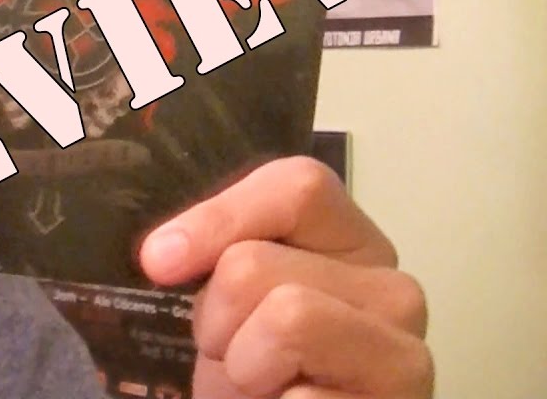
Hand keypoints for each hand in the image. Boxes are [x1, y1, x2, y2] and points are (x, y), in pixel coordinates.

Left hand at [138, 156, 432, 397]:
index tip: (159, 262)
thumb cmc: (253, 368)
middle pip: (255, 263)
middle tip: (238, 355)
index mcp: (349, 242)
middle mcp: (391, 286)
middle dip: (217, 319)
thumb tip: (163, 253)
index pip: (296, 186)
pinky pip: (303, 396)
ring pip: (286, 317)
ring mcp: (405, 349)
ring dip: (243, 366)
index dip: (217, 217)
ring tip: (263, 385)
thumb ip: (212, 254)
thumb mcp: (228, 300)